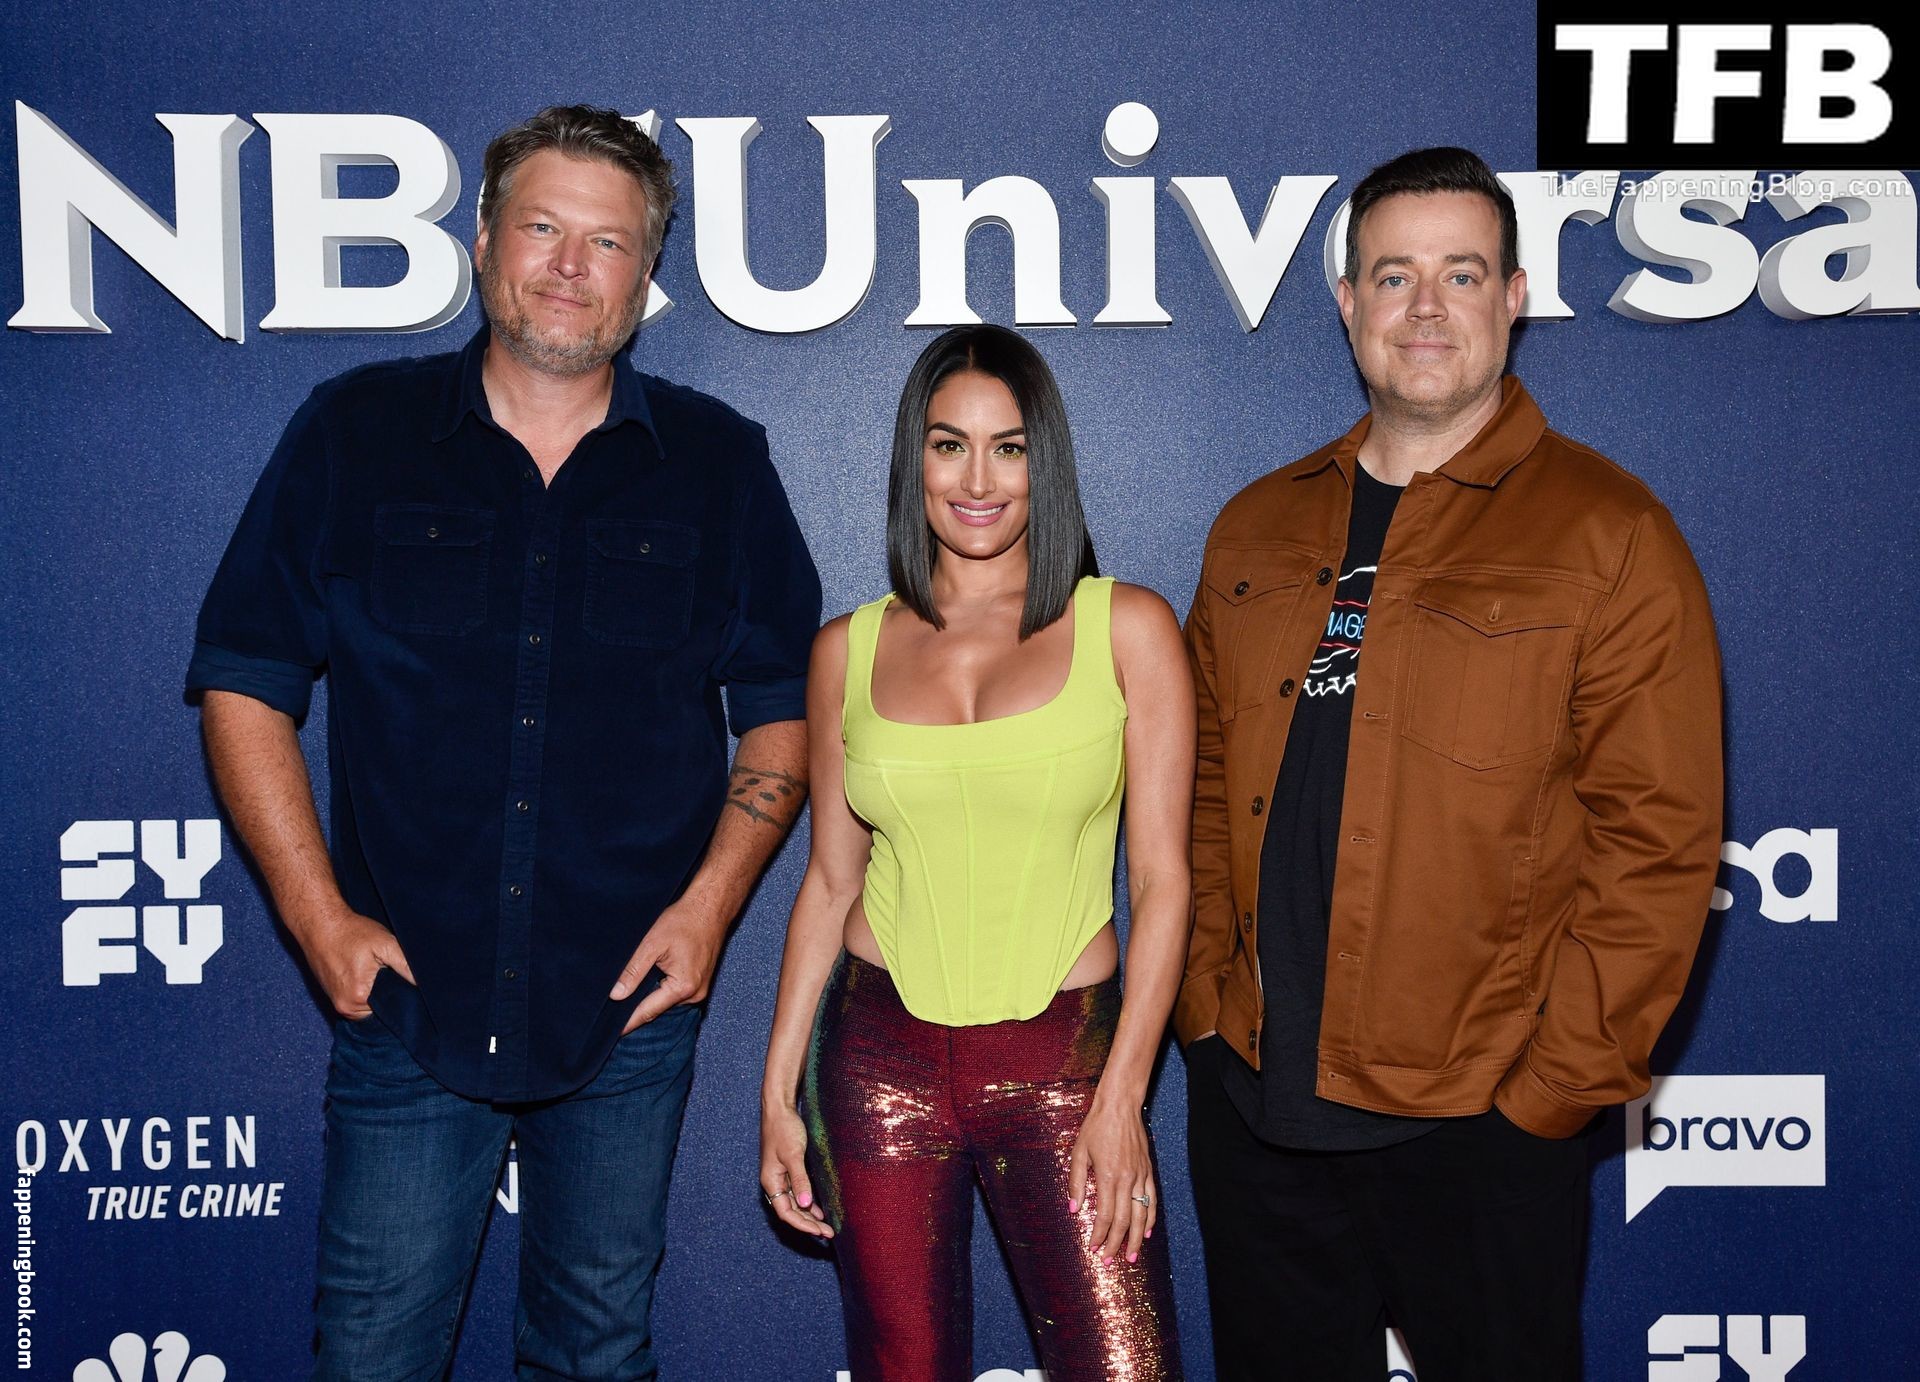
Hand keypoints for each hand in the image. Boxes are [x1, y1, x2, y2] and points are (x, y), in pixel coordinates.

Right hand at [293, 907, 414, 1019]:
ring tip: (377, 971)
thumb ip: (406, 965)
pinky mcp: (332, 995)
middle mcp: (345, 1007)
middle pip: (378, 1010)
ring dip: (375, 991)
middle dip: (388, 994)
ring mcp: (336, 1003)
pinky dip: (363, 989)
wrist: (319, 924)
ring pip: (367, 1005)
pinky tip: (366, 973)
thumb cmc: (352, 932)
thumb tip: (424, 983)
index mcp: (358, 999)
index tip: (406, 982)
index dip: (401, 996)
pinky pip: (355, 999)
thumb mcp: (384, 944)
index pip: (390, 1010)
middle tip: (391, 972)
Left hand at [611, 899, 728, 1031]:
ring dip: (650, 997)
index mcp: (683, 987)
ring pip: (666, 1001)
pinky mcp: (700, 982)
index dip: (628, 1022)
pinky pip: (675, 993)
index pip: (648, 1012)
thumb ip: (633, 971)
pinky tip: (652, 979)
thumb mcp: (652, 944)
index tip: (612, 1033)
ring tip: (630, 993)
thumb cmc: (684, 921)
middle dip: (637, 1009)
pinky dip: (661, 989)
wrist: (710, 908)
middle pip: (657, 1009)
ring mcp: (699, 989)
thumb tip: (616, 995)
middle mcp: (695, 994)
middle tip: (612, 1012)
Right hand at [759, 1100, 831, 1238]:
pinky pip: (798, 1192)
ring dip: (810, 1216)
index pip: (786, 1213)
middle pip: (791, 1211)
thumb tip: (807, 1205)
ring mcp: (781, 1176)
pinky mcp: (789, 1169)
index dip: (803, 1225)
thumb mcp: (793, 1155)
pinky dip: (809, 1202)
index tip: (820, 1232)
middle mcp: (774, 1182)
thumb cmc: (784, 1129)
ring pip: (795, 1203)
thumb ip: (800, 1180)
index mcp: (771, 1182)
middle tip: (828, 1234)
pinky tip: (819, 1210)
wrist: (780, 1109)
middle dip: (808, 1224)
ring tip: (826, 1227)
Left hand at [1068, 1096, 1157, 1264]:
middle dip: (1116, 1244)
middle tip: (1109, 1260)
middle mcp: (1127, 1180)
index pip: (1105, 1216)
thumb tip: (1074, 1210)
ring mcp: (1140, 1176)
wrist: (1120, 1107)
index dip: (1100, 1235)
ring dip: (1136, 1239)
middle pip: (1124, 1221)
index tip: (1093, 1247)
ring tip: (1131, 1256)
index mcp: (1108, 1176)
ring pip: (1141, 1215)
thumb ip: (1076, 1183)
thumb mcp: (1078, 1152)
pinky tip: (1146, 1231)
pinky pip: (1152, 1200)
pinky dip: (1150, 1218)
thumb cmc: (1096, 1127)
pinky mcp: (1148, 1171)